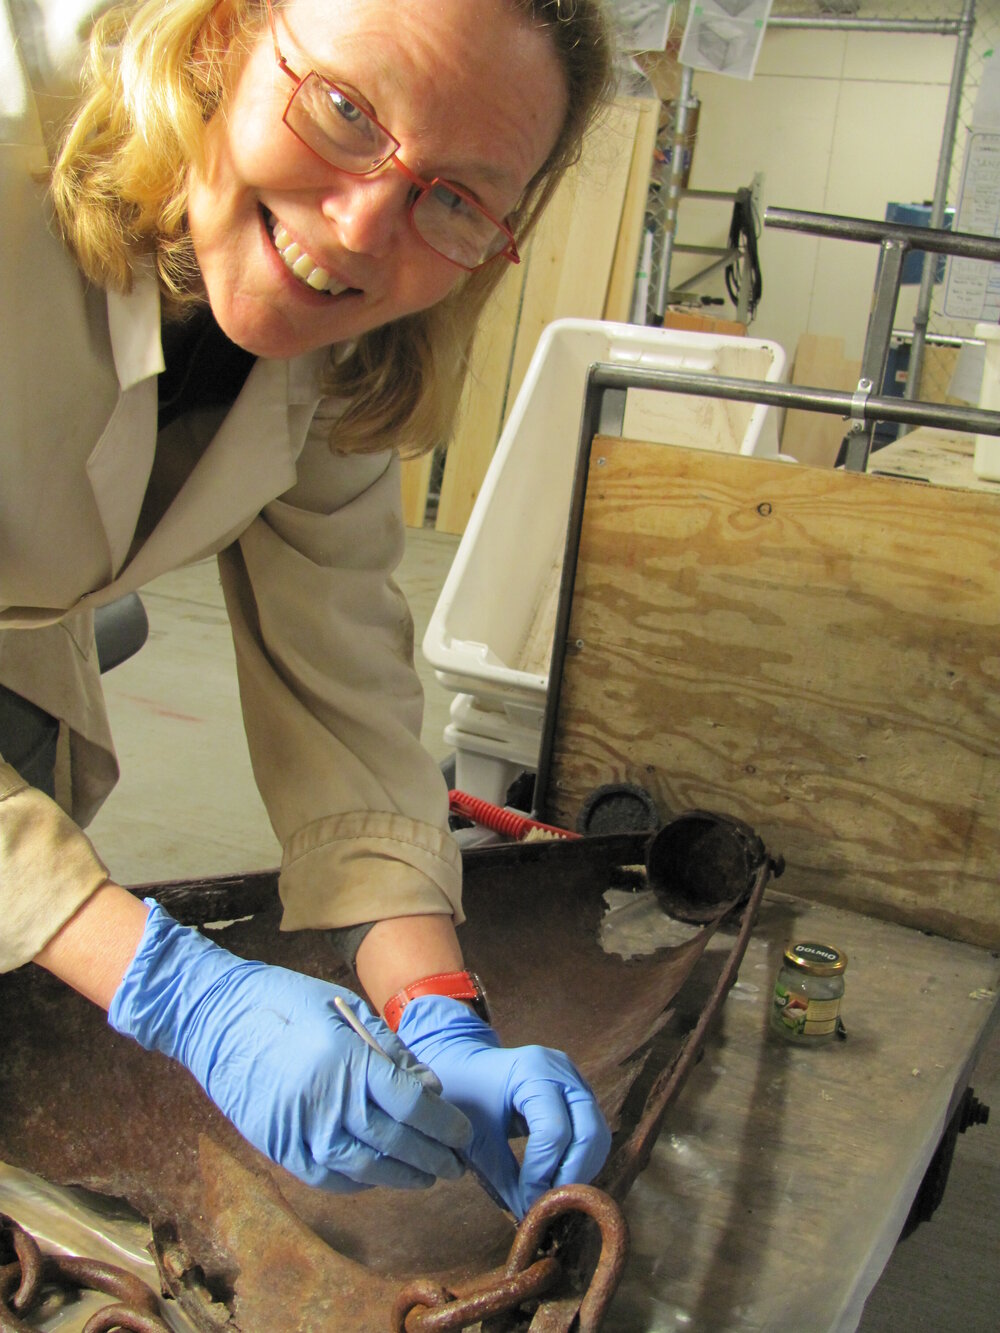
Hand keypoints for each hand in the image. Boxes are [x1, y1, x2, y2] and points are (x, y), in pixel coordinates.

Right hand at [108, 902, 471, 1191]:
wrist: (214, 1018)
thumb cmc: (285, 1002)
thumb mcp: (345, 1008)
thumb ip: (390, 1049)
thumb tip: (429, 1087)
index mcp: (349, 1061)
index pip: (413, 1105)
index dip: (445, 1125)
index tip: (462, 1133)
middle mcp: (327, 1101)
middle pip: (396, 1142)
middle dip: (433, 1158)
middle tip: (454, 1164)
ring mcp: (300, 1130)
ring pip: (365, 1169)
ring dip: (402, 1177)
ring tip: (425, 1176)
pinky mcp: (277, 1148)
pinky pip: (327, 1178)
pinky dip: (359, 1182)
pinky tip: (378, 1176)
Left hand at [397, 996, 610, 1216]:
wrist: (464, 1062)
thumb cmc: (464, 1096)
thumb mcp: (476, 1140)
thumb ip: (505, 1180)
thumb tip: (531, 1218)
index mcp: (531, 1071)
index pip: (554, 1131)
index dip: (544, 1174)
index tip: (528, 1205)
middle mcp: (561, 1070)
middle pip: (588, 1132)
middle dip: (572, 1176)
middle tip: (549, 1207)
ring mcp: (574, 1077)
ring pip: (597, 1134)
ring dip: (580, 1171)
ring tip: (553, 1196)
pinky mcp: (579, 1091)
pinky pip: (593, 1131)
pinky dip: (581, 1160)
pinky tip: (559, 1178)